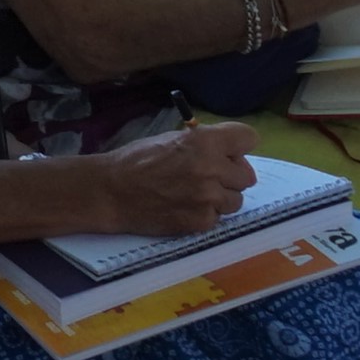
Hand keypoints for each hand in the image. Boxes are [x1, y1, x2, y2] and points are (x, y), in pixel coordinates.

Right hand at [68, 120, 255, 237]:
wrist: (110, 192)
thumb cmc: (136, 160)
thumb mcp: (171, 139)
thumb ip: (203, 144)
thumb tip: (228, 154)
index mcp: (204, 141)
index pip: (249, 138)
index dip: (239, 147)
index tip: (229, 154)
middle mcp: (212, 168)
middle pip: (247, 176)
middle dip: (230, 177)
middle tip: (209, 178)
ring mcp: (208, 198)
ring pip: (236, 201)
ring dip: (220, 199)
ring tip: (194, 196)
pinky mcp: (201, 221)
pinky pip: (218, 218)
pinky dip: (204, 215)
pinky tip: (183, 208)